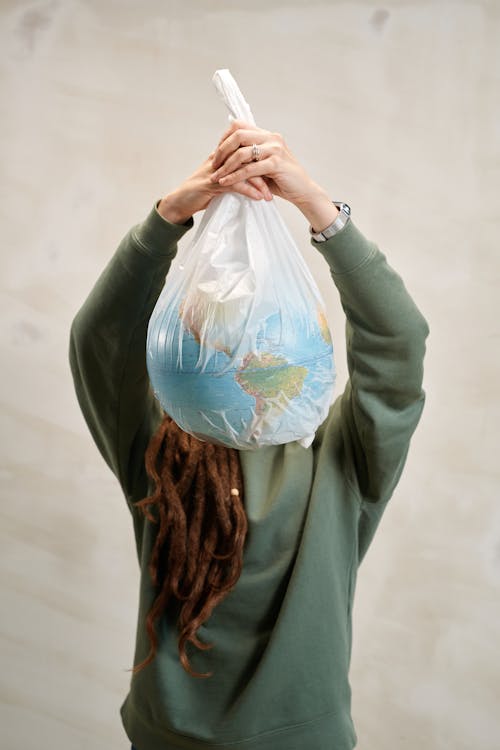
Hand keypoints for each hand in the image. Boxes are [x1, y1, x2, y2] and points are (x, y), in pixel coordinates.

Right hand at [157, 151, 272, 225]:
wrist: (180, 201)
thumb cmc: (201, 192)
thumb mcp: (221, 180)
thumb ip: (235, 174)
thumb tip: (254, 177)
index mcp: (223, 155)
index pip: (248, 151)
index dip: (263, 161)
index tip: (276, 174)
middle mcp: (221, 159)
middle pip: (249, 159)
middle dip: (265, 173)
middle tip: (278, 185)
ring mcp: (216, 170)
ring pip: (243, 171)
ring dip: (259, 184)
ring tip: (270, 196)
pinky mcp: (212, 183)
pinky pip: (235, 185)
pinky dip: (249, 191)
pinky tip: (258, 198)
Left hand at [210, 120, 339, 231]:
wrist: (303, 191)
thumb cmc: (282, 180)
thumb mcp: (263, 165)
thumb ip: (249, 157)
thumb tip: (227, 156)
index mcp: (267, 135)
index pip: (239, 125)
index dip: (225, 138)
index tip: (217, 153)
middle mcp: (271, 138)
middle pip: (238, 135)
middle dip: (222, 150)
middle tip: (213, 164)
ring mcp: (275, 149)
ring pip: (242, 153)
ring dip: (226, 166)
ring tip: (216, 177)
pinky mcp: (276, 163)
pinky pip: (249, 169)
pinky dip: (235, 177)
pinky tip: (226, 183)